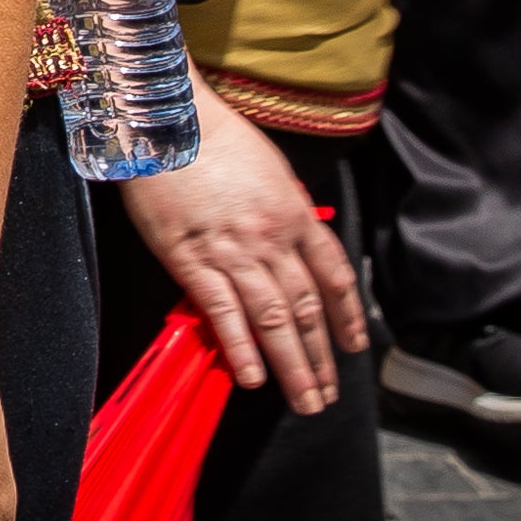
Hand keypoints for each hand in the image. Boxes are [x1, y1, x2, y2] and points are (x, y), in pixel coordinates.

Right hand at [119, 90, 365, 414]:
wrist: (168, 121)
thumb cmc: (217, 138)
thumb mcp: (272, 169)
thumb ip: (288, 210)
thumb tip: (299, 243)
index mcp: (295, 215)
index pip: (333, 277)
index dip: (345, 317)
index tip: (352, 348)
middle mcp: (272, 239)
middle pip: (306, 309)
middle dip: (321, 358)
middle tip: (326, 395)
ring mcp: (233, 251)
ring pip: (273, 319)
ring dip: (292, 365)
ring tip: (303, 400)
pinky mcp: (191, 259)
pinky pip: (223, 311)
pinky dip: (240, 347)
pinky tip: (252, 377)